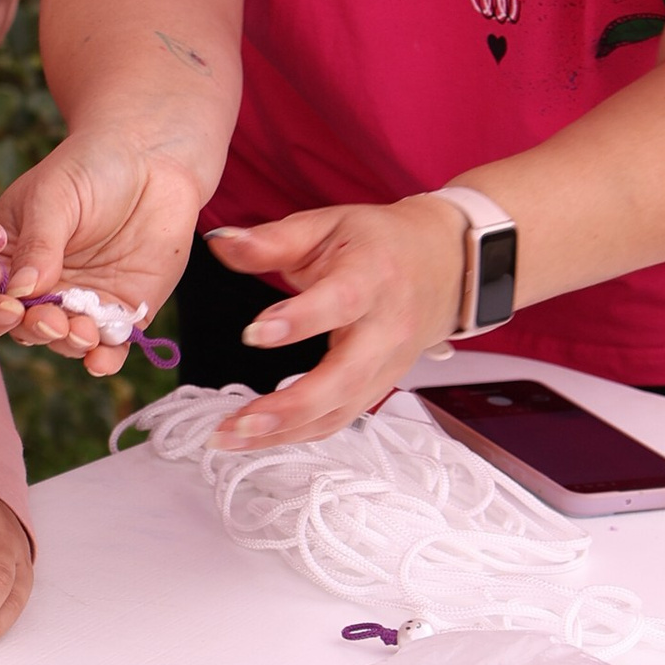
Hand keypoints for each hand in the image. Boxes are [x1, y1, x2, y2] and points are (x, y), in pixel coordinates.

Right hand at [0, 129, 204, 374]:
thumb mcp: (53, 196)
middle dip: (33, 330)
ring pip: (64, 341)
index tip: (9, 307)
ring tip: (81, 331)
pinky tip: (101, 359)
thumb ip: (38, 243)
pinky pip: (110, 346)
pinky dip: (104, 360)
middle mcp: (41, 287)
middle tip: (50, 319)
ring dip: (68, 344)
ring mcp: (82, 302)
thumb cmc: (90, 166)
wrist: (153, 157)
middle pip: (22, 328)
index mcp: (10, 257)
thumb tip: (20, 291)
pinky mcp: (123, 311)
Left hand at [203, 199, 467, 447]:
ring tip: (231, 437)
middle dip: (290, 406)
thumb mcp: (326, 226)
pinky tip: (258, 437)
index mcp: (372, 277)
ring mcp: (387, 365)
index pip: (340, 302)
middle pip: (345, 377)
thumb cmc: (379, 244)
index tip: (253, 333)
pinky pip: (341, 419)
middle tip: (237, 421)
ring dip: (285, 431)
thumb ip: (271, 241)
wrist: (444, 265)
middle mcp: (385, 328)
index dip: (300, 320)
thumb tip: (220, 242)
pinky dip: (299, 434)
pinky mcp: (381, 387)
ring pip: (340, 410)